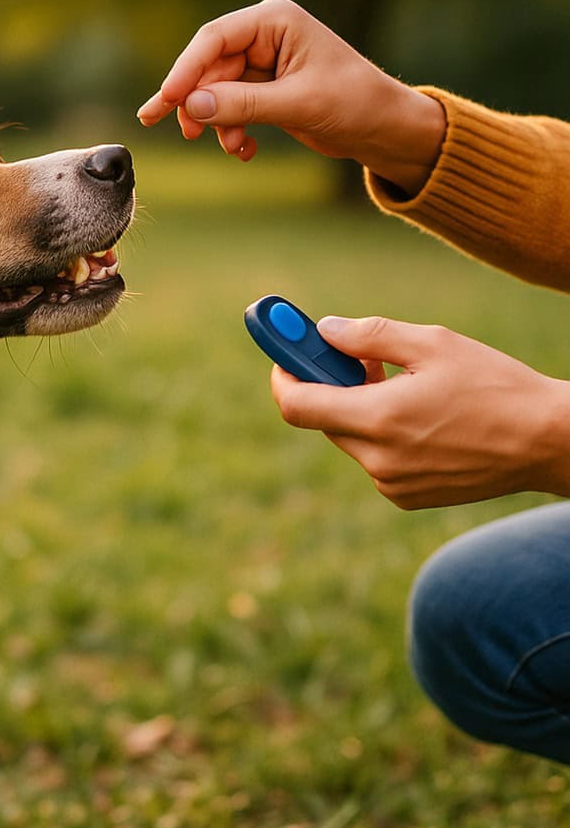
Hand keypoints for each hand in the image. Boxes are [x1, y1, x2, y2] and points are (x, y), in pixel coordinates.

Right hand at [137, 0, 445, 196]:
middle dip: (198, 104)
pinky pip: (229, 107)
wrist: (384, 128)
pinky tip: (246, 150)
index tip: (166, 101)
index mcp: (274, 21)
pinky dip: (232, 131)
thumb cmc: (354, 103)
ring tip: (233, 148)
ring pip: (215, 92)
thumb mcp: (297, 104)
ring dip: (218, 123)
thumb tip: (192, 107)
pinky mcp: (263, 89)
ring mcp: (262, 63)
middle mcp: (264, 36)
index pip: (214, 39)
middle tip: (186, 135)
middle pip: (208, 68)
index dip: (185, 71)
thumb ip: (242, 104)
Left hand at [270, 315, 569, 508]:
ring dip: (358, 408)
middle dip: (328, 385)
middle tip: (353, 357)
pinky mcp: (407, 497)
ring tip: (402, 384)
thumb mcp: (432, 344)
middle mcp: (378, 460)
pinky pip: (374, 459)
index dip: (283, 377)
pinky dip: (380, 434)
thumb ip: (369, 336)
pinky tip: (420, 416)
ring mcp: (392, 484)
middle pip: (322, 419)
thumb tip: (323, 330)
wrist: (549, 443)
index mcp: (380, 419)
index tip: (284, 356)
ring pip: (349, 438)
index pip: (297, 406)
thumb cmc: (495, 386)